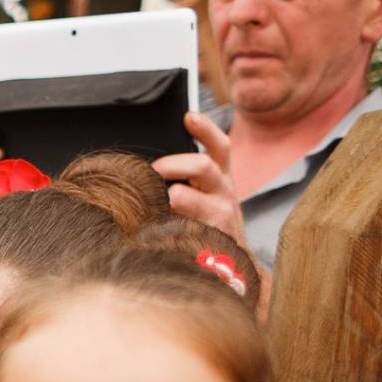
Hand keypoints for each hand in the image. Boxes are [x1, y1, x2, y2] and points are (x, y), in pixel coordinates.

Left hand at [152, 110, 248, 245]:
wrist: (231, 265)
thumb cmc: (208, 223)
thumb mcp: (206, 195)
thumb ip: (187, 177)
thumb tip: (151, 166)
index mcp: (221, 178)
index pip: (219, 146)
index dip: (205, 129)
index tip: (188, 116)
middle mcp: (223, 192)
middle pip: (202, 165)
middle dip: (173, 163)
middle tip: (153, 170)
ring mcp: (217, 216)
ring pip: (184, 196)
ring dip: (163, 196)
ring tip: (150, 201)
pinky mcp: (205, 239)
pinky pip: (176, 228)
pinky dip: (158, 229)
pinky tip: (149, 233)